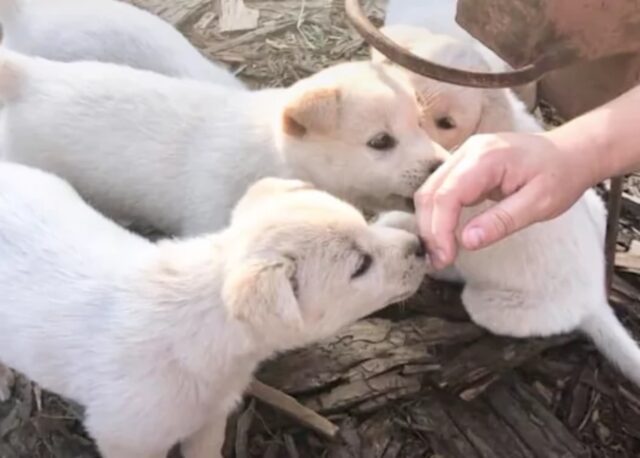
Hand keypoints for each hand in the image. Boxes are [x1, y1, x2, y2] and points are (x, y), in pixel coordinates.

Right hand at [414, 132, 595, 268]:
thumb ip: (502, 221)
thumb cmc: (561, 176)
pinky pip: (441, 190)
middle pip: (431, 192)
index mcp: (487, 157)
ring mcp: (464, 156)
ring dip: (430, 224)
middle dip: (429, 230)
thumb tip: (467, 242)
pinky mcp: (464, 165)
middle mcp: (468, 151)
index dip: (440, 229)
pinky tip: (445, 235)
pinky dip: (438, 214)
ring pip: (430, 191)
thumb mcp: (540, 204)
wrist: (571, 152)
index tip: (445, 258)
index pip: (447, 194)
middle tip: (438, 262)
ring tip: (440, 253)